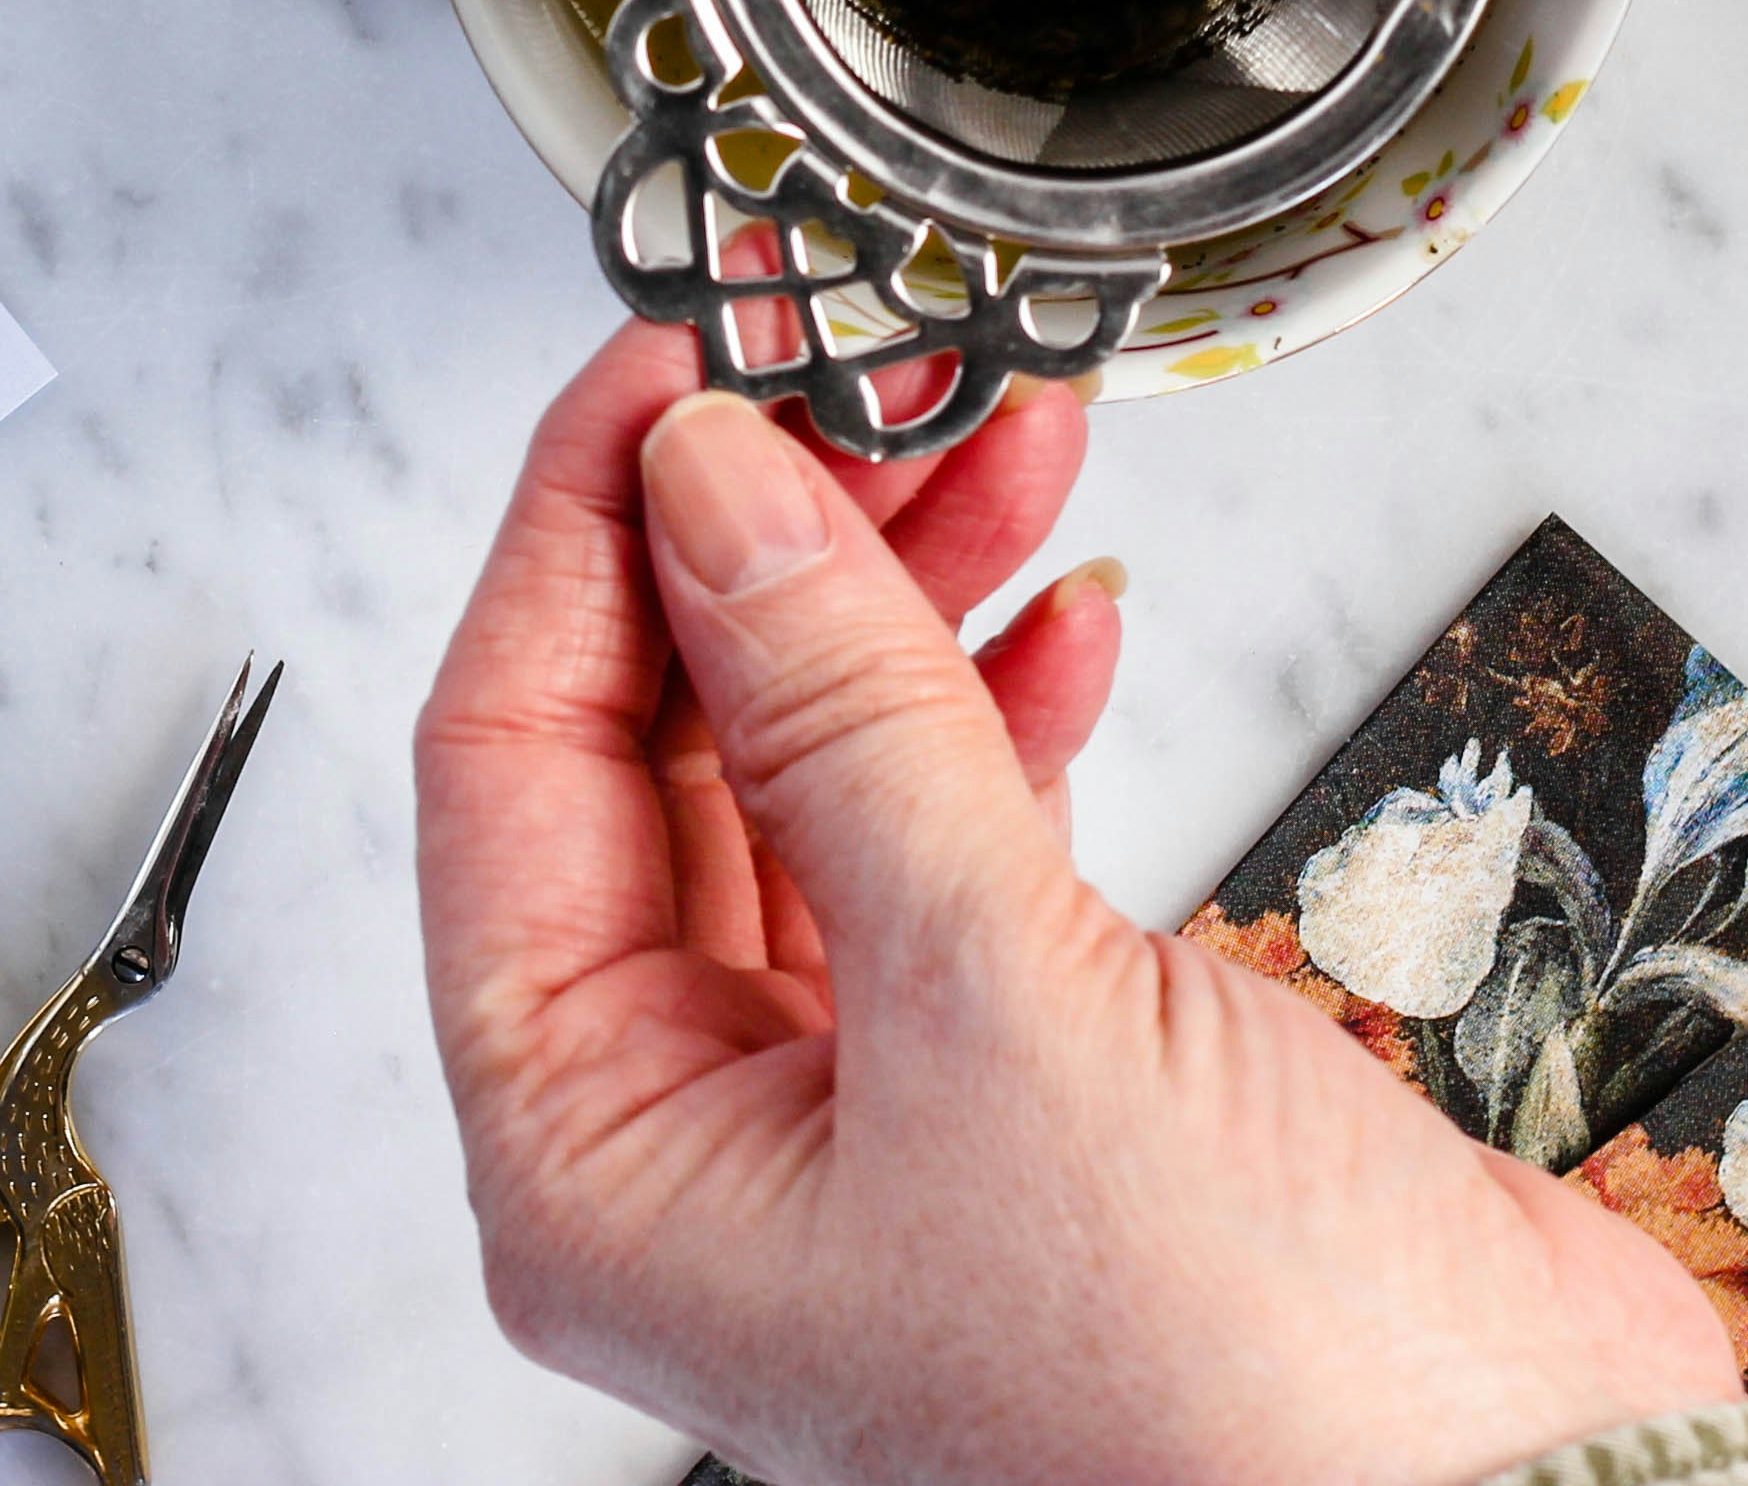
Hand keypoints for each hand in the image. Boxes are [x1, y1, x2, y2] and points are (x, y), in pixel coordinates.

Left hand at [417, 329, 1735, 1485]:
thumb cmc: (1240, 1405)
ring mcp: (861, 1107)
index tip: (666, 366)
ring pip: (814, 767)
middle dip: (764, 540)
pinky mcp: (1019, 1075)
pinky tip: (1054, 598)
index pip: (507, 768)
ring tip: (981, 424)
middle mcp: (701, 1141)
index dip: (580, 541)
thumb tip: (715, 489)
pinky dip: (995, 701)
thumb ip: (841, 716)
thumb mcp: (994, 998)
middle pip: (657, 749)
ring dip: (898, 588)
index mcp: (595, 1165)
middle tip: (848, 366)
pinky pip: (947, 834)